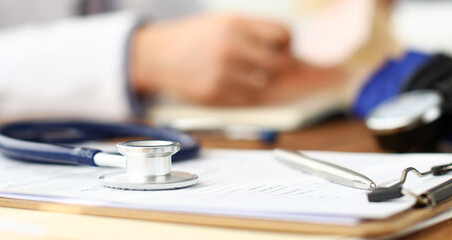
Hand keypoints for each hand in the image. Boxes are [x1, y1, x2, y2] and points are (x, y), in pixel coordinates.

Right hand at [130, 14, 292, 105]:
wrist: (158, 56)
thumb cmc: (196, 39)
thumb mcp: (224, 23)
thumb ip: (255, 34)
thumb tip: (293, 57)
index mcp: (235, 25)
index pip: (283, 35)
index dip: (287, 45)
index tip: (280, 49)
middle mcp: (230, 47)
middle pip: (280, 65)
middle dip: (282, 69)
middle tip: (272, 69)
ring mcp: (222, 73)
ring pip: (266, 86)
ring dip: (263, 84)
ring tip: (248, 76)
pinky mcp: (214, 93)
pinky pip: (248, 100)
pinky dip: (249, 95)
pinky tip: (236, 86)